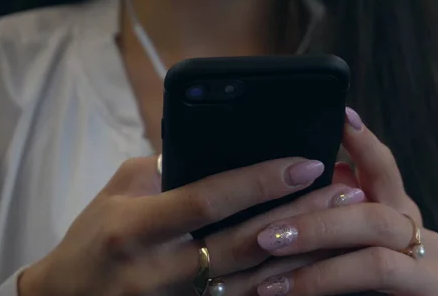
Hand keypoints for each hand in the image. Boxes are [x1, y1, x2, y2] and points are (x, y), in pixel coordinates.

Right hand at [17, 154, 366, 295]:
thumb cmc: (93, 238)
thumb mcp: (118, 192)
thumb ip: (167, 172)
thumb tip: (217, 153)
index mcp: (137, 228)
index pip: (209, 200)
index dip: (260, 181)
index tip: (306, 163)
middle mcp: (158, 270)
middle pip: (244, 242)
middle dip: (299, 216)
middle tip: (344, 191)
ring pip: (254, 279)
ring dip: (303, 250)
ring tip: (342, 223)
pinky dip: (281, 283)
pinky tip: (314, 263)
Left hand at [225, 108, 437, 295]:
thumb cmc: (351, 286)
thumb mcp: (335, 244)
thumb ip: (332, 211)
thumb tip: (318, 171)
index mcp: (395, 211)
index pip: (382, 169)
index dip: (363, 143)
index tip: (341, 116)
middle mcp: (418, 233)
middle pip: (372, 213)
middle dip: (316, 224)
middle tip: (267, 236)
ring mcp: (431, 267)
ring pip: (375, 256)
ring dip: (316, 267)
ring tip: (270, 277)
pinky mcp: (433, 295)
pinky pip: (376, 280)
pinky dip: (326, 285)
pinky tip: (287, 291)